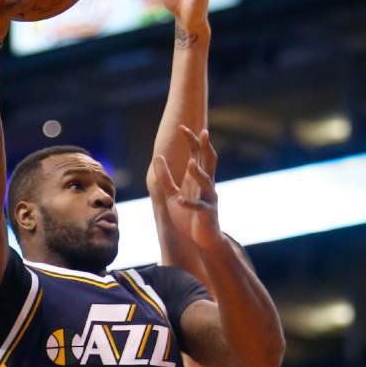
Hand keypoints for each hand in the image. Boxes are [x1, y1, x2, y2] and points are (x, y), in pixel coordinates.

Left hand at [153, 126, 222, 249]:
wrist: (203, 239)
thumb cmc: (189, 215)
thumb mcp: (172, 194)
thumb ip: (165, 177)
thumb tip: (157, 157)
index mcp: (198, 179)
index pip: (197, 154)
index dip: (192, 140)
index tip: (182, 126)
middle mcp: (206, 185)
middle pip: (208, 162)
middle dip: (205, 147)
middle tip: (203, 132)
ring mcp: (208, 198)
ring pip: (206, 182)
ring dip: (198, 173)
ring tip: (189, 164)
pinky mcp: (206, 214)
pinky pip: (198, 207)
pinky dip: (188, 203)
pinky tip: (179, 200)